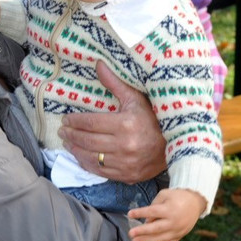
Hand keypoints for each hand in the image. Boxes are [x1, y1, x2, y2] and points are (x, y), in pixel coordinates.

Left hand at [57, 60, 165, 183]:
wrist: (177, 144)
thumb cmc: (154, 118)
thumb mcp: (136, 98)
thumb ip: (115, 83)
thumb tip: (98, 64)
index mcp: (126, 125)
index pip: (91, 123)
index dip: (75, 122)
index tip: (66, 119)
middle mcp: (125, 146)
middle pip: (88, 141)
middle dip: (71, 135)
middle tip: (62, 131)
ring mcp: (126, 163)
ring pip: (92, 158)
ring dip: (76, 150)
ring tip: (68, 143)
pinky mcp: (128, 176)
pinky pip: (101, 172)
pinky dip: (87, 164)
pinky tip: (80, 157)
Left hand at [128, 188, 205, 240]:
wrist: (196, 202)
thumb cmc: (177, 196)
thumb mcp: (165, 194)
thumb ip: (154, 205)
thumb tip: (146, 220)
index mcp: (169, 209)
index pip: (152, 212)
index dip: (140, 213)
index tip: (129, 214)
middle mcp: (174, 222)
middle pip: (156, 228)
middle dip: (142, 231)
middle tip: (130, 233)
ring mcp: (177, 231)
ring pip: (161, 239)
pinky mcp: (179, 236)